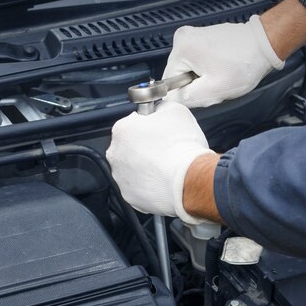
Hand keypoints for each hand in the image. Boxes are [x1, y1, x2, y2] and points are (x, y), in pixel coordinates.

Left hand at [106, 101, 213, 224]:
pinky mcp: (130, 197)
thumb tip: (160, 110)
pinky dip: (148, 185)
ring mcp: (121, 178)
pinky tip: (163, 181)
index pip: (131, 122)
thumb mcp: (176, 111)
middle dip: (143, 147)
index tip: (158, 130)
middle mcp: (116, 154)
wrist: (189, 180)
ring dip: (144, 167)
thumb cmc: (182, 147)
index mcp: (122, 130)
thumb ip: (161, 108)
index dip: (148, 125)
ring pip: (131, 169)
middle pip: (128, 147)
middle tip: (164, 149)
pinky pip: (138, 188)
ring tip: (165, 166)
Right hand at [163, 15, 283, 107]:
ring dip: (202, 77)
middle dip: (195, 84)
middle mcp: (183, 37)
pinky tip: (223, 67)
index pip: (169, 81)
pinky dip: (208, 67)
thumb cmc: (244, 64)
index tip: (205, 89)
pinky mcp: (203, 36)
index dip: (185, 92)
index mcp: (181, 48)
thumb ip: (186, 99)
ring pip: (189, 68)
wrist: (265, 44)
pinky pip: (197, 60)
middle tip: (216, 83)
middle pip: (179, 74)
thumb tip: (169, 101)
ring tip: (221, 74)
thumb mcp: (213, 90)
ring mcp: (194, 34)